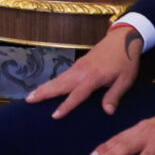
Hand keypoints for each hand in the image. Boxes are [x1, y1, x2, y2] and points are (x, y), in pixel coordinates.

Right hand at [28, 23, 142, 116]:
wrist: (122, 39)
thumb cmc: (126, 61)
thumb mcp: (125, 80)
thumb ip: (114, 96)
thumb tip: (107, 112)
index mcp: (93, 77)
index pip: (76, 94)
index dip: (65, 106)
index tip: (54, 115)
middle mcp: (81, 71)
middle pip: (59, 84)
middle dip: (43, 92)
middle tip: (28, 100)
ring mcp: (77, 67)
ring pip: (58, 79)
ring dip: (44, 87)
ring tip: (31, 95)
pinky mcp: (78, 64)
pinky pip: (62, 75)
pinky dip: (52, 82)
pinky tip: (47, 88)